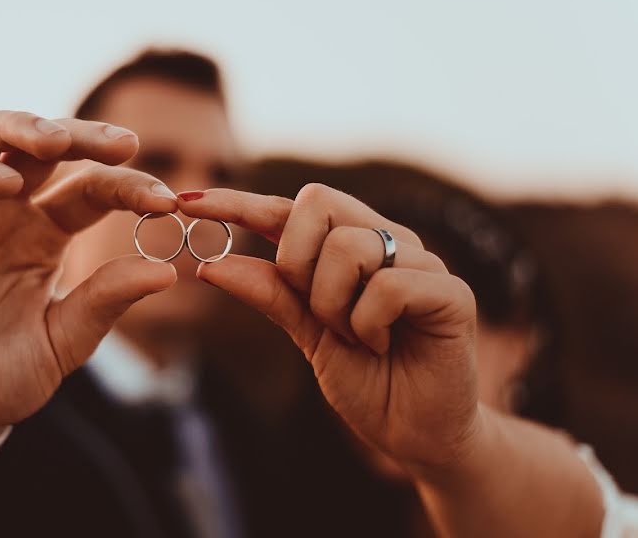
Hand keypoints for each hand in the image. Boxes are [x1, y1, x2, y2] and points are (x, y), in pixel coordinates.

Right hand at [0, 111, 178, 437]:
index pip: (93, 188)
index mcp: (47, 234)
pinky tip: (5, 186)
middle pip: (45, 146)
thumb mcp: (63, 341)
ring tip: (56, 142)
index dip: (129, 186)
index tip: (167, 201)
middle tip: (123, 144)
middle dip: (84, 136)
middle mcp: (7, 211)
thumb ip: (104, 302)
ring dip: (22, 128)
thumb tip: (168, 273)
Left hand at [177, 184, 479, 472]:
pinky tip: (382, 344)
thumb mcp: (306, 334)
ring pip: (349, 246)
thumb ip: (271, 293)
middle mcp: (387, 241)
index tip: (187, 203)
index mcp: (350, 246)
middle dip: (296, 261)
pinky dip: (368, 324)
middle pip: (317, 203)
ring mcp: (421, 262)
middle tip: (315, 310)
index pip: (287, 209)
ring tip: (356, 336)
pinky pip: (387, 286)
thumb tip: (212, 263)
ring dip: (333, 305)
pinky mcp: (451, 292)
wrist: (416, 435)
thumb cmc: (367, 380)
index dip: (239, 203)